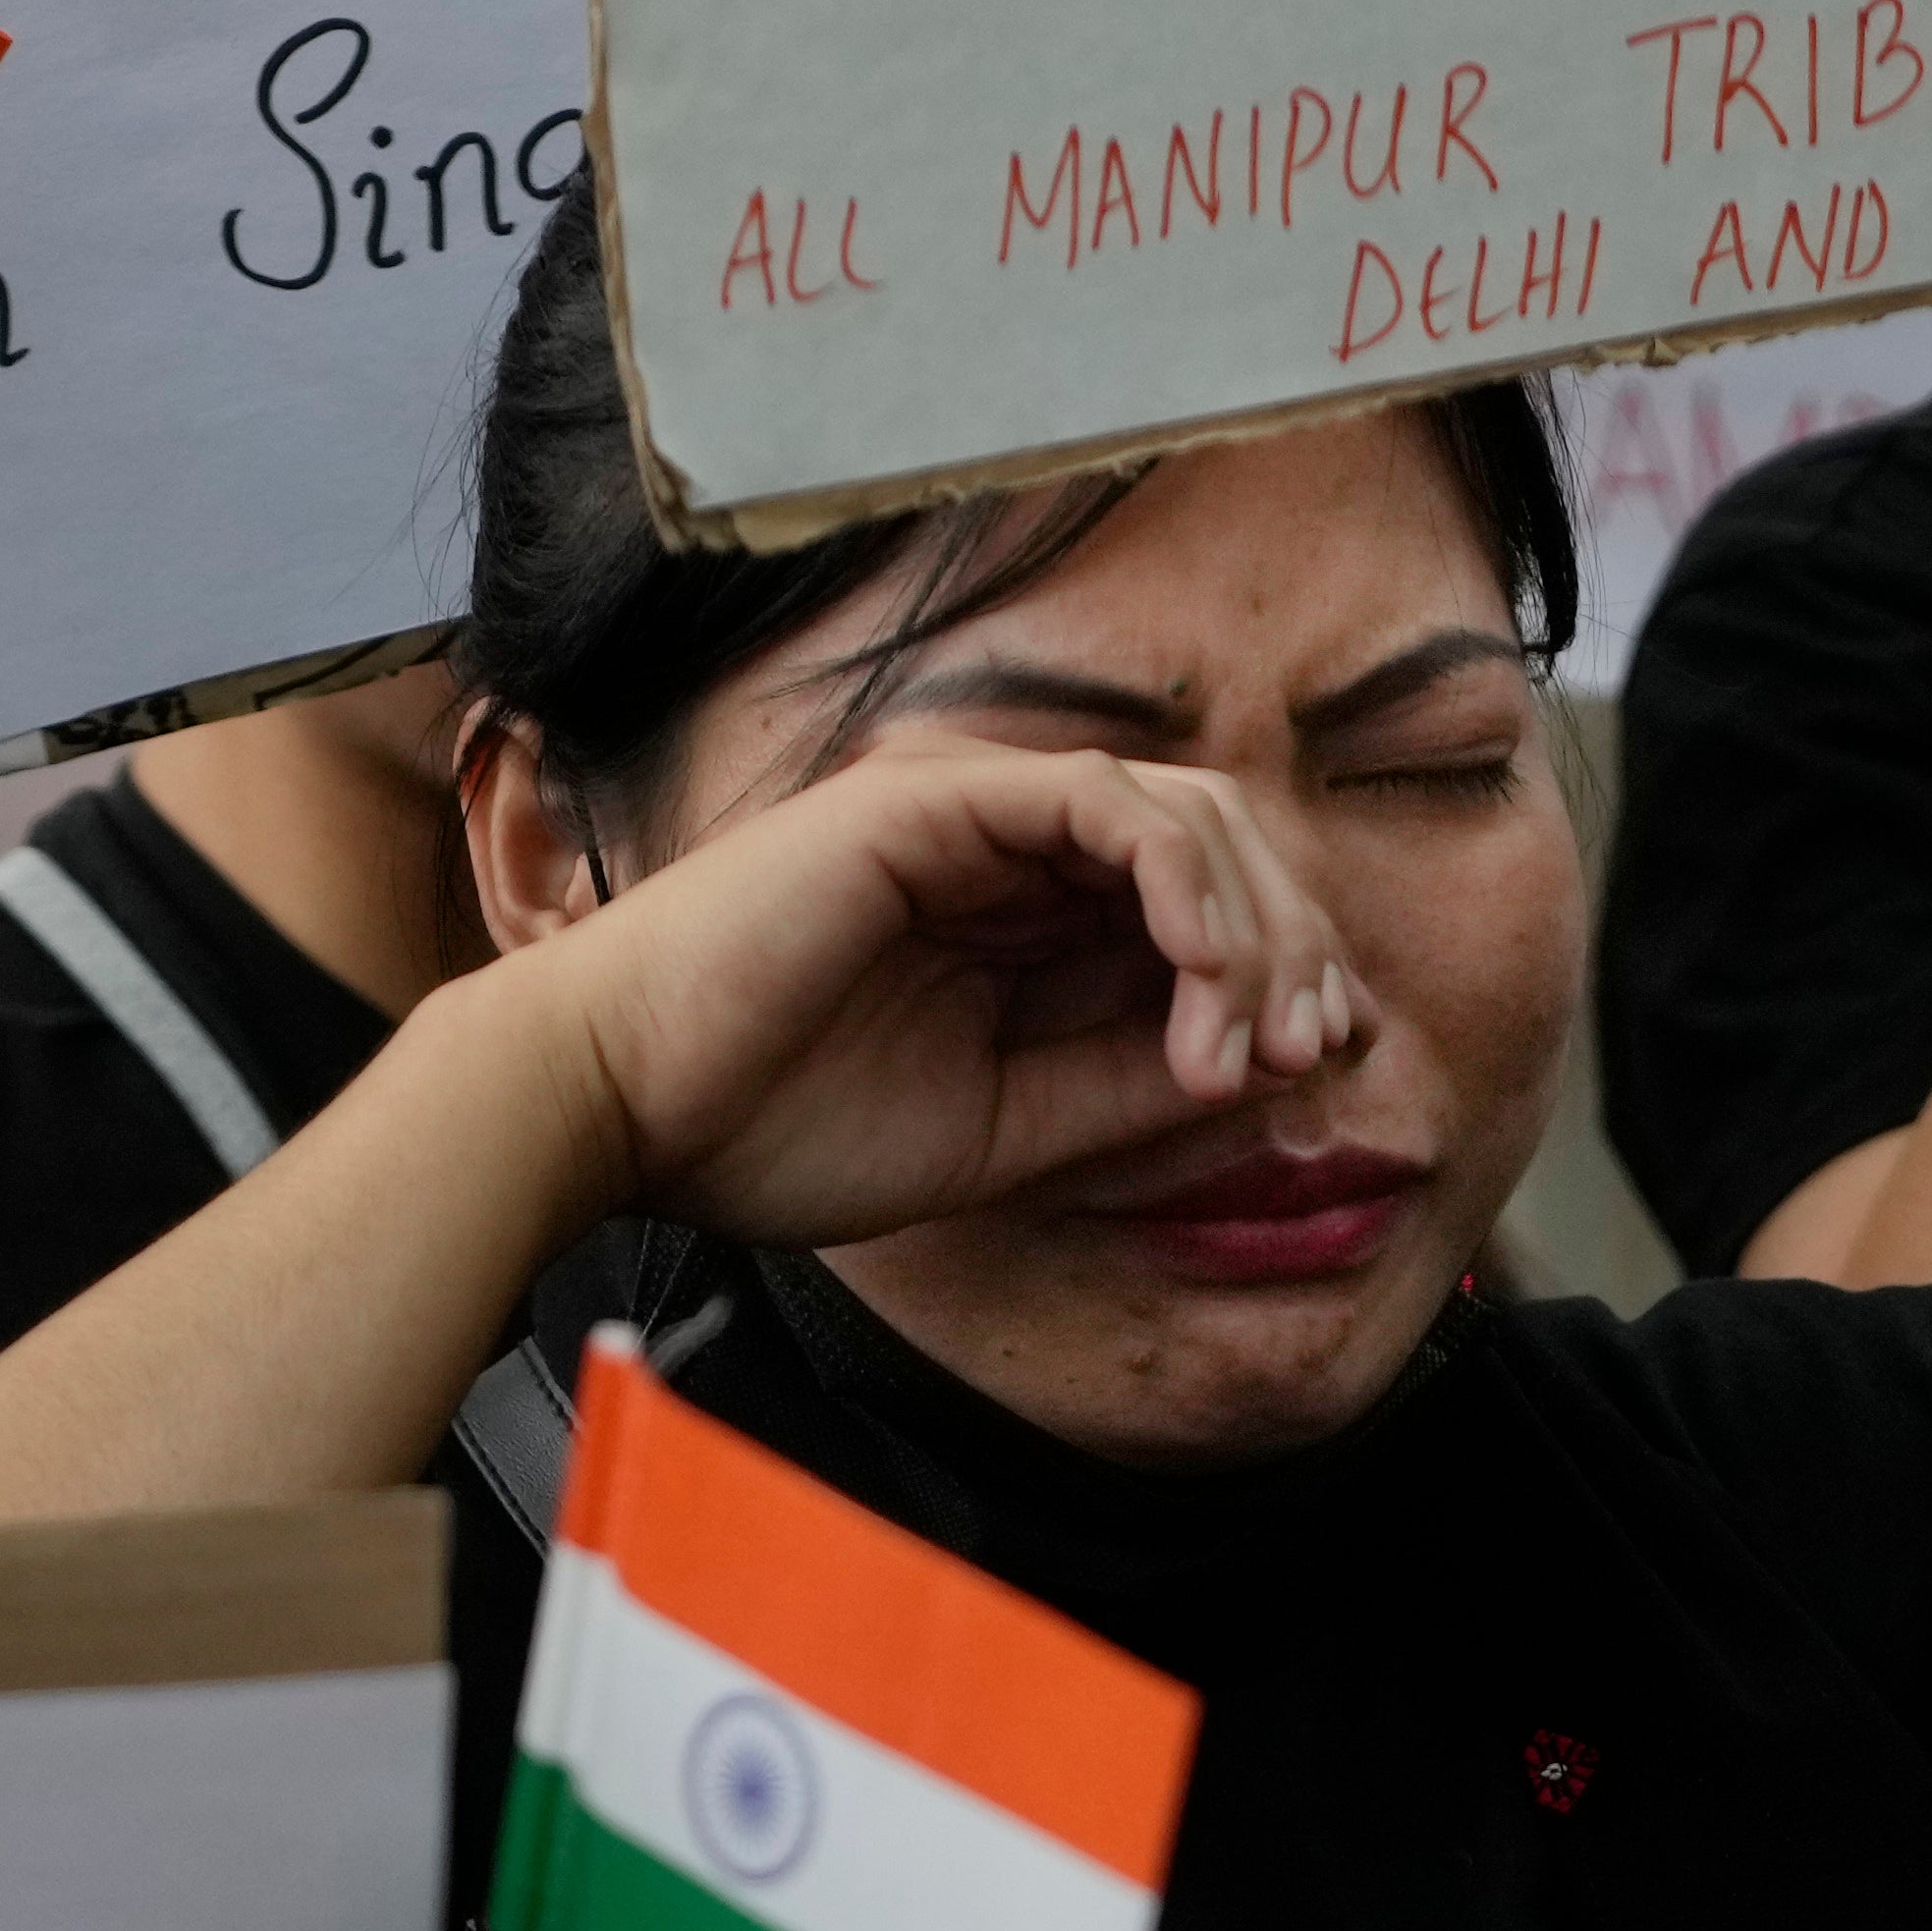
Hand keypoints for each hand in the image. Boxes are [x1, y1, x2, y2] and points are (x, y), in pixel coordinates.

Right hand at [520, 738, 1365, 1250]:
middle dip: (1296, 946)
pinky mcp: (933, 799)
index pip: (1204, 911)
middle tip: (1309, 1051)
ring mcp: (970, 814)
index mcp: (1019, 926)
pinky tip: (1199, 970)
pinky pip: (1105, 800)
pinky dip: (1180, 875)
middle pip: (1223, 846)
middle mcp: (1007, 854)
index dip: (1286, 979)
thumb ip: (1126, 1091)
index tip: (1312, 1075)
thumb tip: (1270, 1067)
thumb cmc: (772, 1125)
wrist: (618, 1111)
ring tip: (1249, 1036)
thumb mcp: (1004, 1131)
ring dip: (1251, 923)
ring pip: (1183, 812)